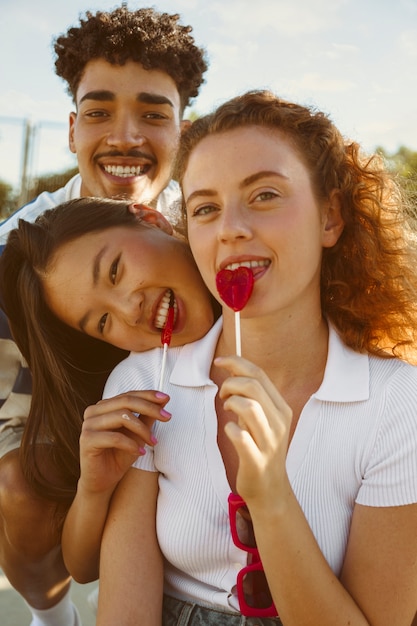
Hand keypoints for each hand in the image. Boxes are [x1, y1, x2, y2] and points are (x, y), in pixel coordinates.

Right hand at [78, 390, 170, 495]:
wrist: (102, 482)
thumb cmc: (119, 456)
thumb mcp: (137, 434)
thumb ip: (146, 416)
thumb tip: (164, 400)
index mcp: (104, 406)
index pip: (128, 395)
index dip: (148, 395)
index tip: (167, 399)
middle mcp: (93, 411)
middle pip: (126, 402)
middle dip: (150, 408)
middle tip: (167, 417)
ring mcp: (88, 424)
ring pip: (122, 417)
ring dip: (142, 429)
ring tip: (153, 442)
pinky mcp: (87, 440)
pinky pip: (115, 437)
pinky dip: (131, 444)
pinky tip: (141, 452)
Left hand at [214, 355, 291, 505]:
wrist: (270, 489)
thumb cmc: (260, 449)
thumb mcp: (263, 419)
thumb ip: (253, 397)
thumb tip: (233, 370)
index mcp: (281, 408)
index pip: (260, 374)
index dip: (237, 362)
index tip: (219, 361)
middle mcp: (279, 422)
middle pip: (254, 386)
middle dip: (231, 383)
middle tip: (223, 394)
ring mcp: (269, 442)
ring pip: (250, 407)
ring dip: (231, 402)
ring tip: (226, 410)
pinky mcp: (256, 460)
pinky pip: (240, 436)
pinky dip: (229, 429)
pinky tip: (229, 431)